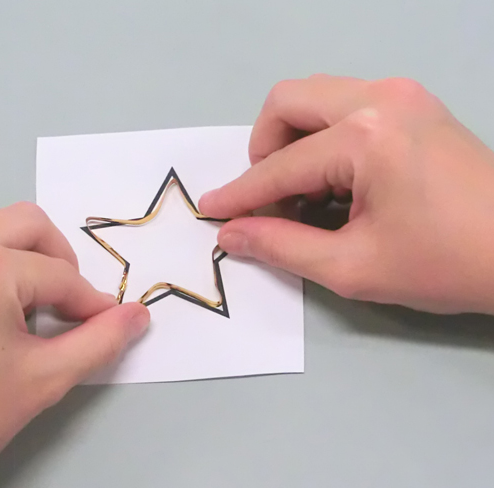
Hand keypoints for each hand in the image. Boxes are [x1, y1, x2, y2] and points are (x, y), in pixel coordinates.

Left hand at [0, 183, 149, 487]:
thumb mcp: (43, 382)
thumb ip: (100, 342)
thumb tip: (138, 315)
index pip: (62, 276)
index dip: (91, 303)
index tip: (101, 324)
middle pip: (28, 225)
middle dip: (58, 261)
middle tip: (61, 304)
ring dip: (3, 236)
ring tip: (9, 280)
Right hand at [200, 75, 493, 313]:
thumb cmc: (445, 264)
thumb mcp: (353, 266)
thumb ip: (282, 246)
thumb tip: (231, 234)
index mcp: (365, 136)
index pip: (280, 165)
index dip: (239, 194)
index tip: (210, 210)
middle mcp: (380, 97)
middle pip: (288, 102)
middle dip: (264, 151)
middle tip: (270, 198)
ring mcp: (402, 93)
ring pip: (315, 97)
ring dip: (293, 142)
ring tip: (305, 196)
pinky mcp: (415, 103)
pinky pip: (346, 105)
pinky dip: (324, 139)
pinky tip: (337, 184)